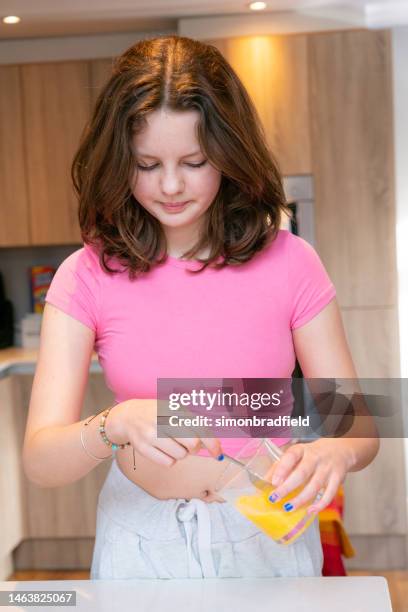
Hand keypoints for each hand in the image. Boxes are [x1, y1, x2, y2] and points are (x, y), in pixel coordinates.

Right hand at [104, 399, 222, 466]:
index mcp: (173, 409)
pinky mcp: (144, 449)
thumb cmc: (156, 413)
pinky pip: (168, 463)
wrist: (127, 417)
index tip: (217, 452)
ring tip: (171, 443)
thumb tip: (213, 443)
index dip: (212, 443)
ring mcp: (151, 435)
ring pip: (180, 455)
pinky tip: (163, 449)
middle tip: (189, 444)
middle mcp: (162, 421)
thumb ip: (193, 422)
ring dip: (181, 453)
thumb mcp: (173, 410)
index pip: (199, 427)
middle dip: (195, 448)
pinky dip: (169, 459)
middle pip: (192, 444)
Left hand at [265, 438, 354, 513]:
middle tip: (275, 498)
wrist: (340, 450)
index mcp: (302, 449)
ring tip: (288, 507)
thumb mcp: (297, 454)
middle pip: (302, 473)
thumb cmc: (313, 454)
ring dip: (300, 499)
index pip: (291, 457)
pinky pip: (329, 494)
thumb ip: (281, 466)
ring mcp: (327, 468)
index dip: (282, 469)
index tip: (273, 482)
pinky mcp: (337, 479)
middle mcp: (315, 458)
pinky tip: (310, 511)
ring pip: (314, 486)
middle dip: (287, 487)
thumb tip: (266, 481)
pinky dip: (320, 504)